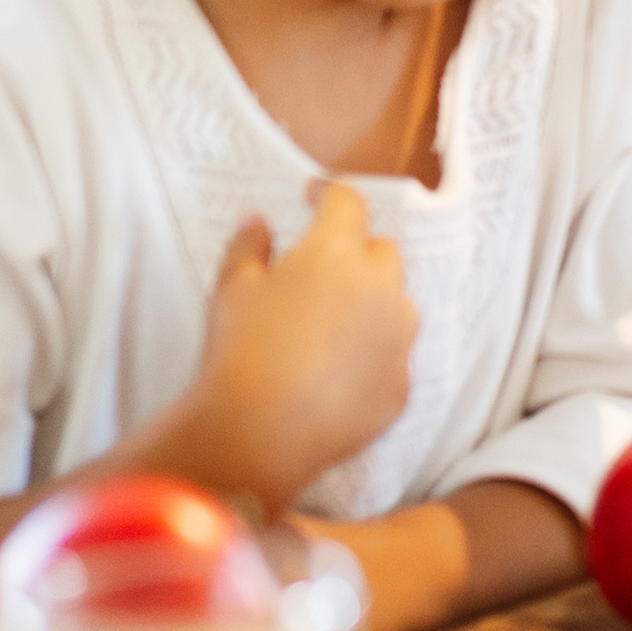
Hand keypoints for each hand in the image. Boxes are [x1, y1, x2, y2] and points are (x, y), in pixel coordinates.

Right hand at [162, 183, 419, 504]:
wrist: (255, 435)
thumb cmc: (238, 354)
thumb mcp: (230, 290)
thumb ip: (248, 247)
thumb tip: (257, 223)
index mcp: (336, 254)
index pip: (348, 203)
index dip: (329, 195)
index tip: (314, 197)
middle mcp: (380, 289)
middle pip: (382, 252)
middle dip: (356, 254)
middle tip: (320, 273)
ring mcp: (398, 340)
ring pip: (397, 306)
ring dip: (372, 307)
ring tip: (329, 329)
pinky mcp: (401, 386)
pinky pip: (393, 360)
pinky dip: (372, 359)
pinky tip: (336, 375)